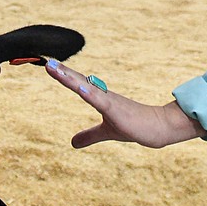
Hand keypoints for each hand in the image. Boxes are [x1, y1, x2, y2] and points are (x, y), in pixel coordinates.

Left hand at [45, 58, 204, 148]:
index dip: (64, 75)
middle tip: (48, 62)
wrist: (158, 127)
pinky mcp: (117, 110)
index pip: (79, 84)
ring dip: (71, 79)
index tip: (50, 65)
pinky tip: (80, 87)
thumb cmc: (134, 126)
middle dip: (63, 72)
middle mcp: (103, 95)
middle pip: (79, 81)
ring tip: (56, 69)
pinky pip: (101, 101)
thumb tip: (72, 143)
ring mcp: (110, 101)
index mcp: (99, 98)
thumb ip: (90, 135)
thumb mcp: (106, 133)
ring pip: (87, 88)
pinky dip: (90, 93)